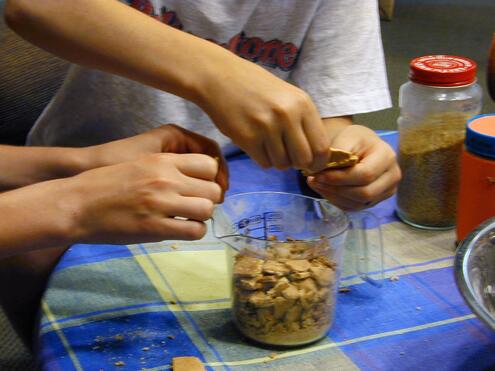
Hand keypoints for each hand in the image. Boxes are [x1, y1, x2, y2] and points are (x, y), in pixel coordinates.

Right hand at [64, 153, 221, 243]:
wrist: (76, 204)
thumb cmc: (105, 184)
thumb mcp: (140, 164)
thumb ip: (168, 169)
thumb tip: (196, 181)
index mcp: (162, 160)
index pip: (209, 164)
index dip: (210, 178)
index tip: (201, 187)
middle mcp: (166, 178)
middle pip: (213, 189)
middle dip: (209, 199)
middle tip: (194, 206)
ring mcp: (161, 203)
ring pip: (208, 210)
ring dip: (201, 217)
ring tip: (187, 218)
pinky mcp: (155, 227)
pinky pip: (195, 231)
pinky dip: (193, 232)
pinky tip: (179, 229)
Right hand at [198, 55, 329, 170]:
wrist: (218, 76)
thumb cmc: (255, 86)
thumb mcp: (287, 96)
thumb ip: (302, 122)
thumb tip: (314, 156)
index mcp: (303, 104)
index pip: (322, 147)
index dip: (318, 162)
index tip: (311, 165)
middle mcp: (287, 116)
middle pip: (304, 160)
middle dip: (297, 164)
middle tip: (288, 157)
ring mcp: (267, 127)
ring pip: (282, 164)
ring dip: (277, 160)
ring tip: (267, 143)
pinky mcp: (247, 138)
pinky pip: (264, 163)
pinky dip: (262, 159)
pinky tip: (255, 143)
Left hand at [306, 125, 400, 209]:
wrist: (362, 146)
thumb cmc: (354, 139)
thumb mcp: (346, 137)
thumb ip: (338, 153)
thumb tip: (323, 171)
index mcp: (387, 157)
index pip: (365, 175)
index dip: (340, 178)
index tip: (319, 174)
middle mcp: (392, 176)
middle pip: (364, 193)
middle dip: (336, 189)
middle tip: (314, 180)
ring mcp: (386, 191)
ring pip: (358, 203)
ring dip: (333, 196)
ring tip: (316, 183)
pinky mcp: (375, 201)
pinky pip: (354, 207)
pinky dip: (336, 201)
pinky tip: (324, 189)